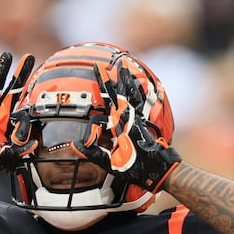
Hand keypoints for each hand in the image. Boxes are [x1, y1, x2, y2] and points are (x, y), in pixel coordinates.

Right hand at [71, 63, 180, 191]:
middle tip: (110, 63)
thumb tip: (75, 145)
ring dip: (128, 80)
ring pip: (134, 94)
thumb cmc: (135, 168)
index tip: (98, 69)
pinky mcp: (146, 123)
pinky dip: (142, 93)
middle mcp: (131, 118)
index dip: (103, 83)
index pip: (110, 98)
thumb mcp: (110, 163)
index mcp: (121, 124)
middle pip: (122, 92)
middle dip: (115, 77)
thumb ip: (93, 154)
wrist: (159, 170)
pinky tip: (143, 85)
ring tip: (125, 67)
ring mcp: (140, 119)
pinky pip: (144, 104)